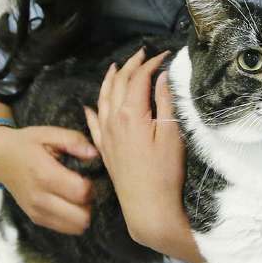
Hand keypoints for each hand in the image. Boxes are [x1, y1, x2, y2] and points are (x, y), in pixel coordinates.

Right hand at [0, 125, 98, 234]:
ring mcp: (36, 211)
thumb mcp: (49, 133)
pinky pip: (64, 228)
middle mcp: (39, 198)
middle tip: (87, 188)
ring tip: (79, 196)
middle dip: (90, 203)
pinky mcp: (36, 218)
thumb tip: (95, 154)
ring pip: (75, 226)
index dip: (92, 186)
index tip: (90, 176)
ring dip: (83, 213)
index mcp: (44, 174)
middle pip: (81, 216)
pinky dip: (73, 219)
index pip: (81, 192)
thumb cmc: (26, 143)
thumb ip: (74, 141)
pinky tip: (70, 203)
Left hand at [83, 48, 183, 247]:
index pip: (138, 78)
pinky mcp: (105, 150)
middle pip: (119, 84)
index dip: (151, 63)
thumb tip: (162, 77)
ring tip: (116, 68)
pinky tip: (90, 106)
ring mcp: (106, 136)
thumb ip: (165, 103)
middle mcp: (113, 121)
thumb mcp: (171, 135)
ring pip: (103, 99)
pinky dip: (93, 109)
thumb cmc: (165, 173)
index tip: (165, 55)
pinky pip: (93, 123)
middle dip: (131, 66)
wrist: (148, 207)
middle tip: (142, 54)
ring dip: (110, 80)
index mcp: (130, 114)